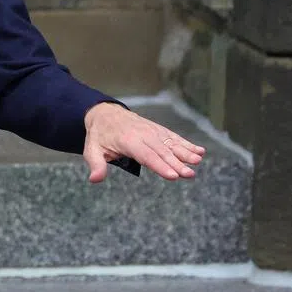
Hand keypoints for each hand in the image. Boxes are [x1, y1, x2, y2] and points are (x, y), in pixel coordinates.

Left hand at [82, 102, 204, 182]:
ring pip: (170, 143)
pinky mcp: (158, 130)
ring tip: (198, 161)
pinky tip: (199, 151)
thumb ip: (96, 164)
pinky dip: (186, 143)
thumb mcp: (91, 150)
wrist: (105, 113)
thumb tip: (94, 179)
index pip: (145, 155)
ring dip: (185, 152)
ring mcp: (152, 130)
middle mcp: (142, 134)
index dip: (159, 165)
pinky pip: (173, 137)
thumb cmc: (99, 135)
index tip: (172, 175)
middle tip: (189, 175)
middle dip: (176, 163)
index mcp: (126, 140)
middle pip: (161, 151)